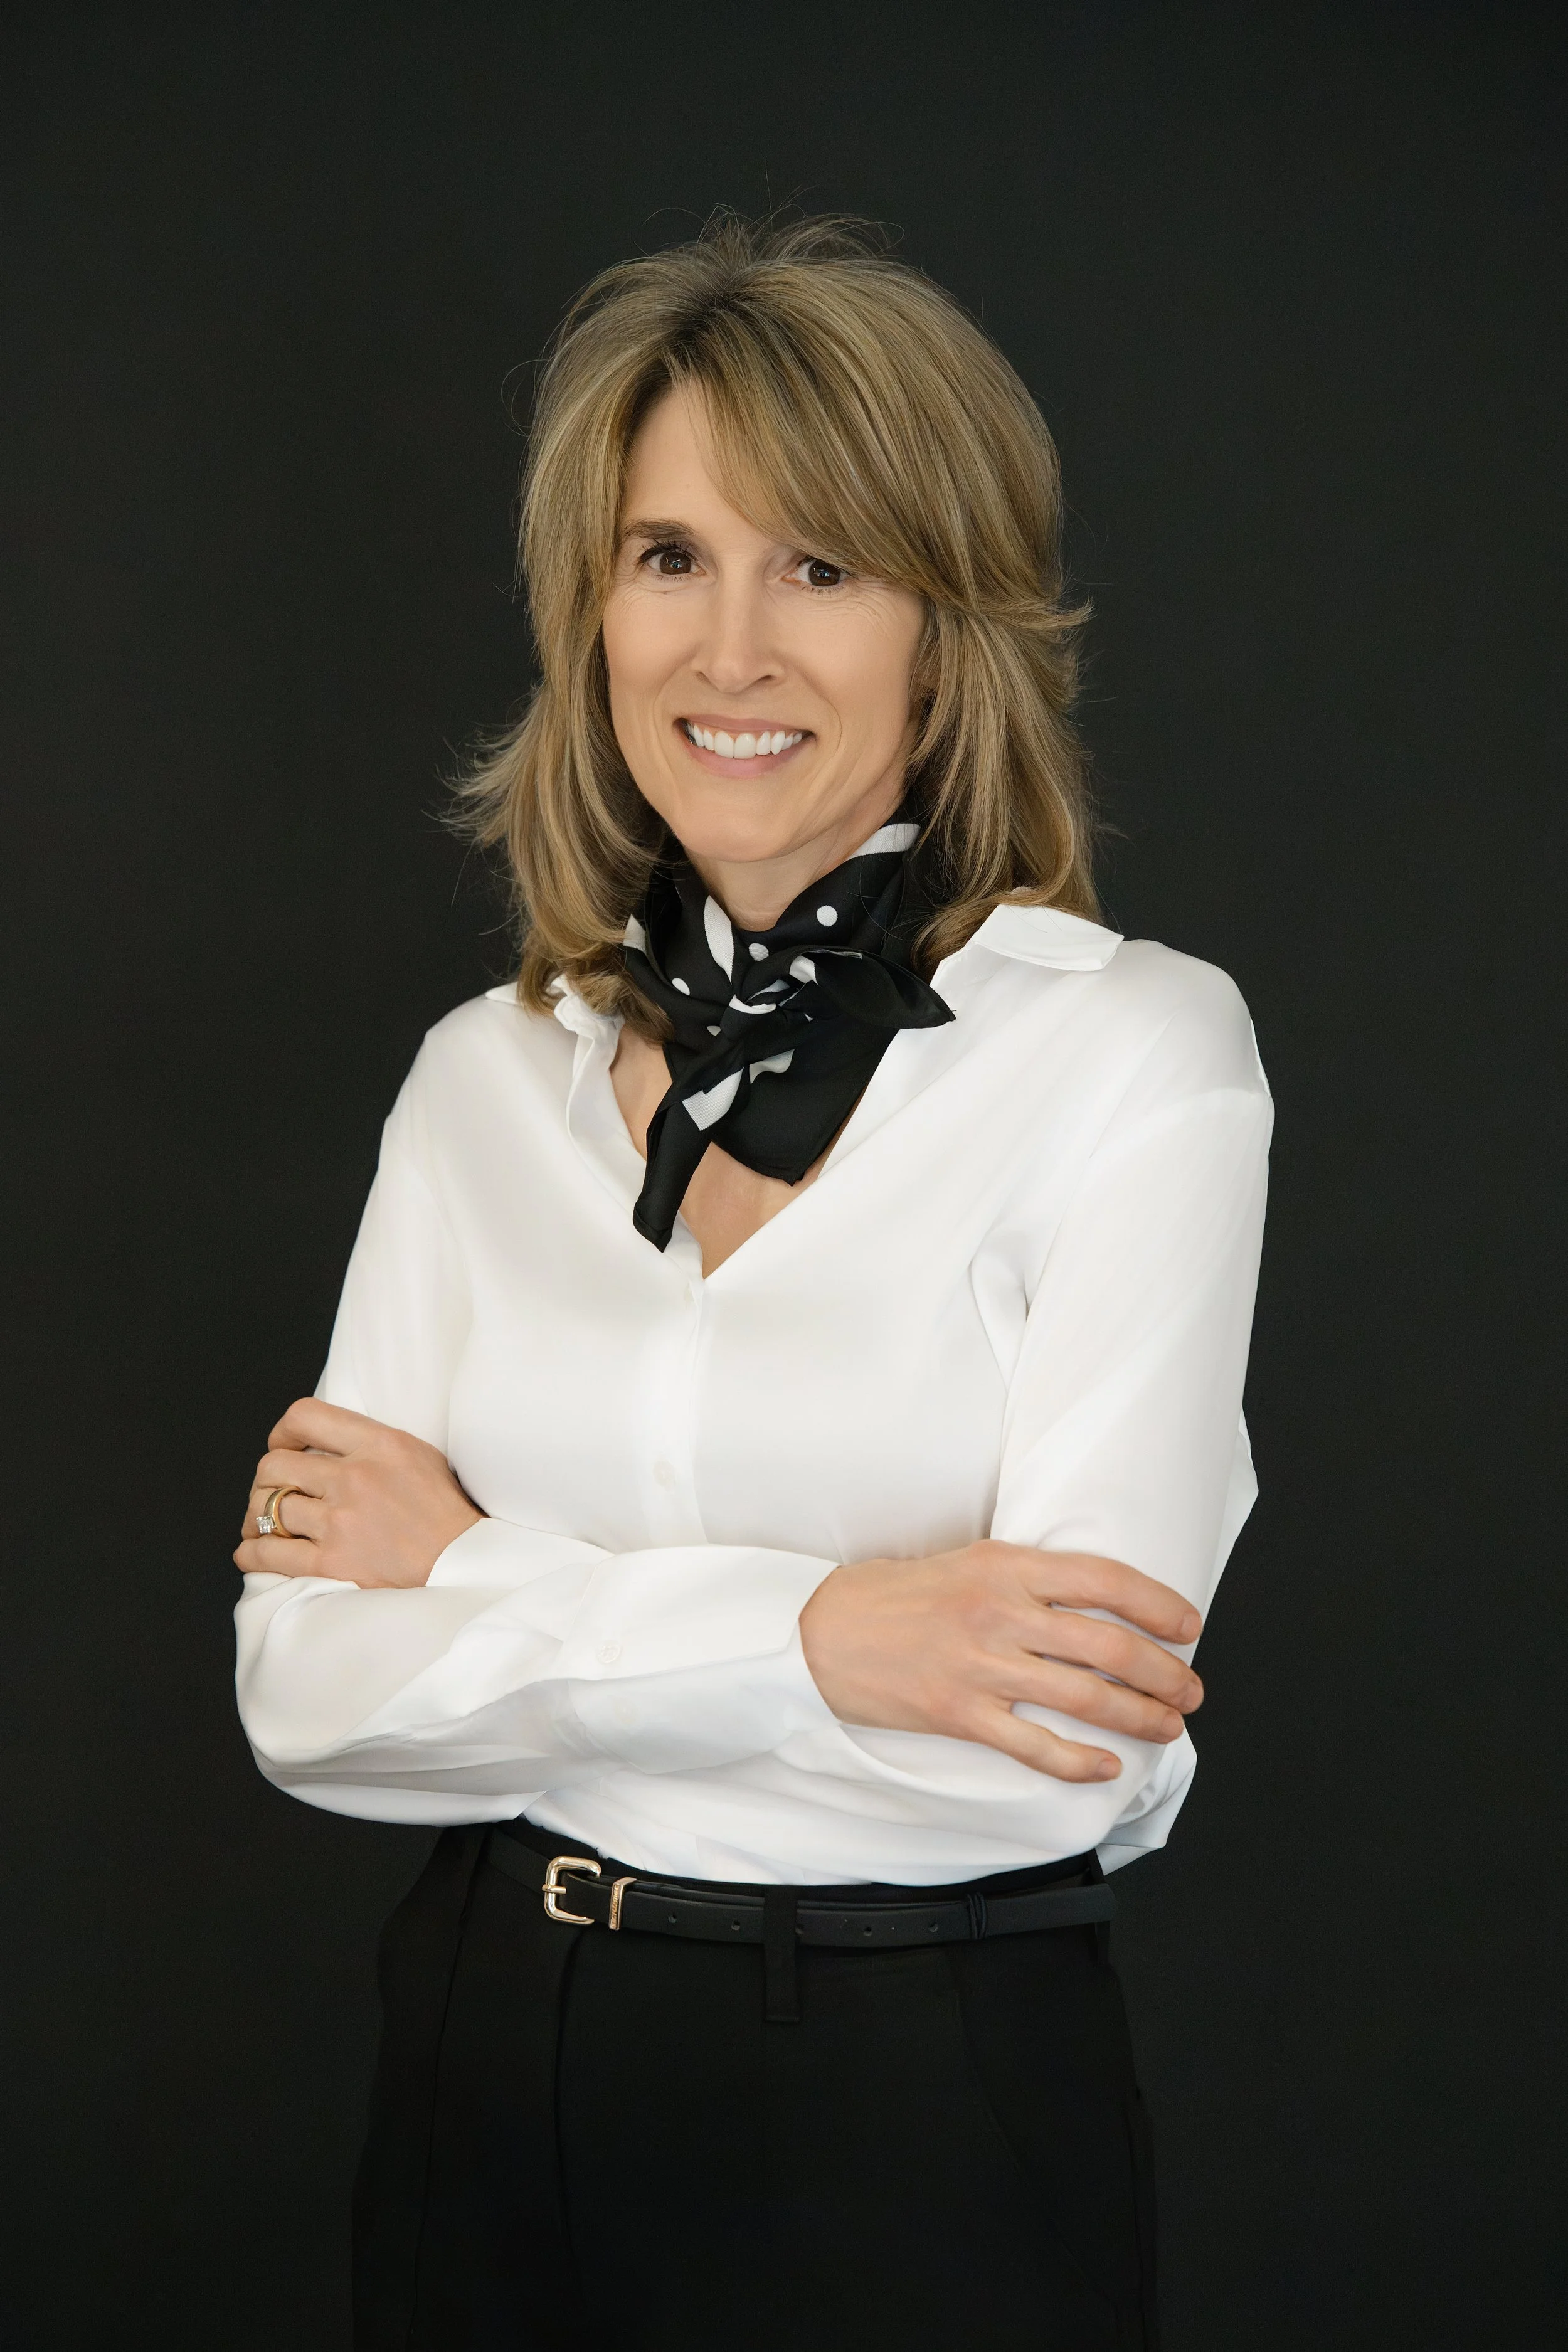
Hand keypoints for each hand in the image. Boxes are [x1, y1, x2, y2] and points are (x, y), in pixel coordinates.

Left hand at [234, 1398, 482, 1588]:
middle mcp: (355, 1477)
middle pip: (275, 1465)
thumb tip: (323, 1441)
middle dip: (266, 1479)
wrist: (463, 1564)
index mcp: (378, 1444)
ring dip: (257, 1516)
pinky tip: (254, 1551)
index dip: (282, 1431)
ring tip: (263, 1523)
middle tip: (272, 1491)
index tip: (283, 1446)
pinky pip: (269, 1552)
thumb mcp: (417, 1454)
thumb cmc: (443, 1511)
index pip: (304, 1416)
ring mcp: (341, 1521)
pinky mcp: (332, 1563)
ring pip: (268, 1507)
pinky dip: (252, 1552)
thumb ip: (370, 1442)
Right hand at [797, 1540, 1203, 1782]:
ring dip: (1139, 1716)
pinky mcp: (959, 1714)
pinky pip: (1035, 1745)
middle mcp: (1000, 1612)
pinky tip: (1106, 1767)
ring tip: (1167, 1726)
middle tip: (1190, 1690)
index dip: (1158, 1605)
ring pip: (1084, 1697)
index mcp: (1006, 1564)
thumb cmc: (895, 1595)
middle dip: (1164, 1673)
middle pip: (1108, 1646)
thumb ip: (1028, 1579)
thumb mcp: (968, 1561)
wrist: (821, 1630)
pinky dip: (1078, 1761)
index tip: (1188, 1625)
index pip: (1105, 1580)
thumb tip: (1095, 1606)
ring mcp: (980, 1666)